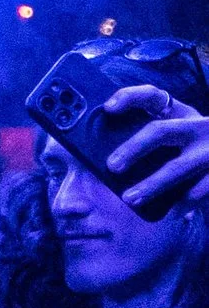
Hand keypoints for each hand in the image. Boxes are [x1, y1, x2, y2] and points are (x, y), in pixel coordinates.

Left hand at [103, 89, 208, 221]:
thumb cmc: (199, 149)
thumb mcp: (183, 135)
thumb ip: (157, 141)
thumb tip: (114, 161)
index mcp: (181, 113)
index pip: (152, 95)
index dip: (129, 97)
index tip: (107, 109)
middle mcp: (197, 126)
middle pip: (160, 131)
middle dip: (134, 148)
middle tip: (112, 166)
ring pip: (179, 166)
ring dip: (153, 184)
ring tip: (130, 199)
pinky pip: (204, 186)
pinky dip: (187, 200)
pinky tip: (174, 211)